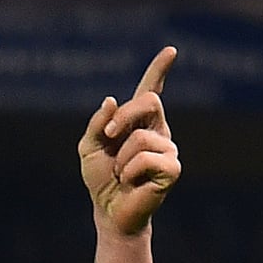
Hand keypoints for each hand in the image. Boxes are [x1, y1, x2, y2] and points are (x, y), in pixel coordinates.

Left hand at [79, 46, 181, 234]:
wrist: (107, 211)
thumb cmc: (100, 180)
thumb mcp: (89, 147)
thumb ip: (97, 123)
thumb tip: (111, 100)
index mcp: (139, 123)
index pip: (151, 91)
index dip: (159, 70)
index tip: (170, 51)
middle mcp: (158, 131)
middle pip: (149, 101)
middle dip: (122, 117)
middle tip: (108, 137)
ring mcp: (168, 148)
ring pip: (140, 137)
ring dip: (121, 158)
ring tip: (121, 174)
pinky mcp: (173, 168)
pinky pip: (146, 158)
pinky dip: (130, 171)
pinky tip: (131, 182)